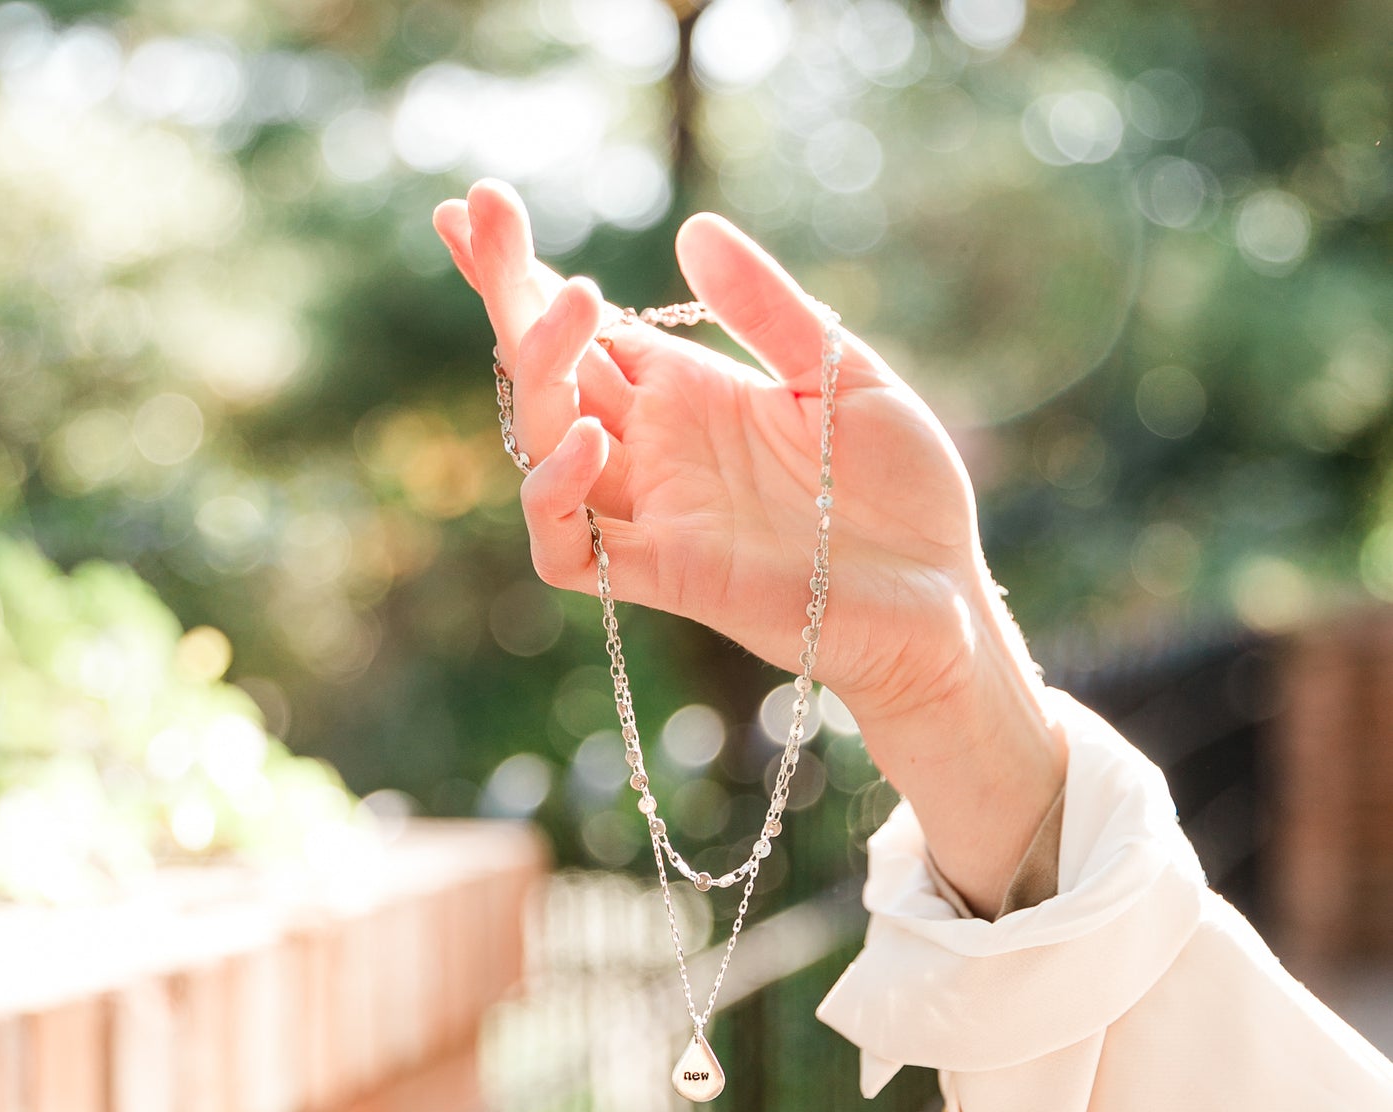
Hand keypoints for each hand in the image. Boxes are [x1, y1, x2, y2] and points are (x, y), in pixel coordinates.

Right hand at [433, 179, 986, 725]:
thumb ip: (769, 311)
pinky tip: (592, 438)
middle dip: (508, 291)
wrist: (943, 593)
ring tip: (573, 302)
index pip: (587, 332)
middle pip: (550, 372)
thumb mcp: (842, 374)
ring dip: (539, 374)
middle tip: (484, 210)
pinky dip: (555, 499)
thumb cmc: (901, 488)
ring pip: (546, 447)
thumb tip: (691, 229)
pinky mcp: (667, 577)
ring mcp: (656, 515)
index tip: (477, 207)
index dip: (524, 275)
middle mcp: (658, 451)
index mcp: (692, 395)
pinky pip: (568, 552)